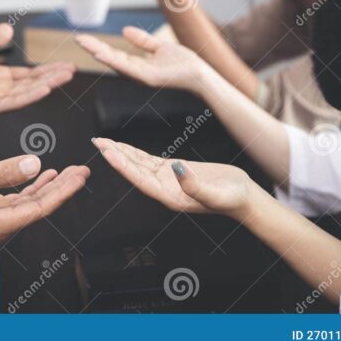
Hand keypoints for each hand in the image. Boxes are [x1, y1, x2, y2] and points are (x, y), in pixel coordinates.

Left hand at [0, 23, 75, 117]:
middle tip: (72, 69)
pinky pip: (12, 102)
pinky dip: (29, 96)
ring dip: (47, 85)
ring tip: (65, 77)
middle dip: (53, 77)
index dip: (47, 70)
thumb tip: (9, 29)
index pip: (29, 74)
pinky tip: (44, 89)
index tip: (65, 64)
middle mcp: (1, 90)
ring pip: (27, 93)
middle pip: (33, 83)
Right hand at [0, 154, 89, 243]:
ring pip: (30, 202)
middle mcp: (1, 227)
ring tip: (68, 171)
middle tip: (83, 171)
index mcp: (0, 225)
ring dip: (49, 186)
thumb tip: (35, 164)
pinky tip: (41, 175)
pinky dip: (30, 187)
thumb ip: (4, 172)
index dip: (64, 190)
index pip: (42, 207)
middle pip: (41, 205)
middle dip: (63, 187)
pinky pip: (16, 200)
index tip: (81, 176)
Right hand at [75, 25, 207, 90]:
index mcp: (138, 65)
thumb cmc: (183, 63)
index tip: (84, 38)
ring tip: (84, 43)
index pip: (114, 54)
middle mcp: (136, 72)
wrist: (200, 74)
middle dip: (93, 48)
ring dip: (99, 52)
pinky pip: (127, 68)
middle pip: (111, 58)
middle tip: (77, 37)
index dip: (99, 46)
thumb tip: (124, 30)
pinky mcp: (147, 78)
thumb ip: (142, 41)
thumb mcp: (159, 47)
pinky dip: (113, 61)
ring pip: (116, 62)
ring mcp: (140, 76)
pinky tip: (101, 53)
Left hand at [92, 137, 250, 217]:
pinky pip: (149, 161)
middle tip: (97, 142)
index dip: (123, 166)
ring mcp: (168, 180)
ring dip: (121, 153)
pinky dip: (135, 153)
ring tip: (104, 142)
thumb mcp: (216, 194)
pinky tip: (124, 146)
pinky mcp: (174, 171)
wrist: (244, 197)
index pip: (140, 180)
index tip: (108, 154)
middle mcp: (164, 190)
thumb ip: (194, 185)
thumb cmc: (232, 199)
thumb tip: (176, 168)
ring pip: (138, 164)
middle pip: (134, 171)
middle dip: (115, 156)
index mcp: (170, 197)